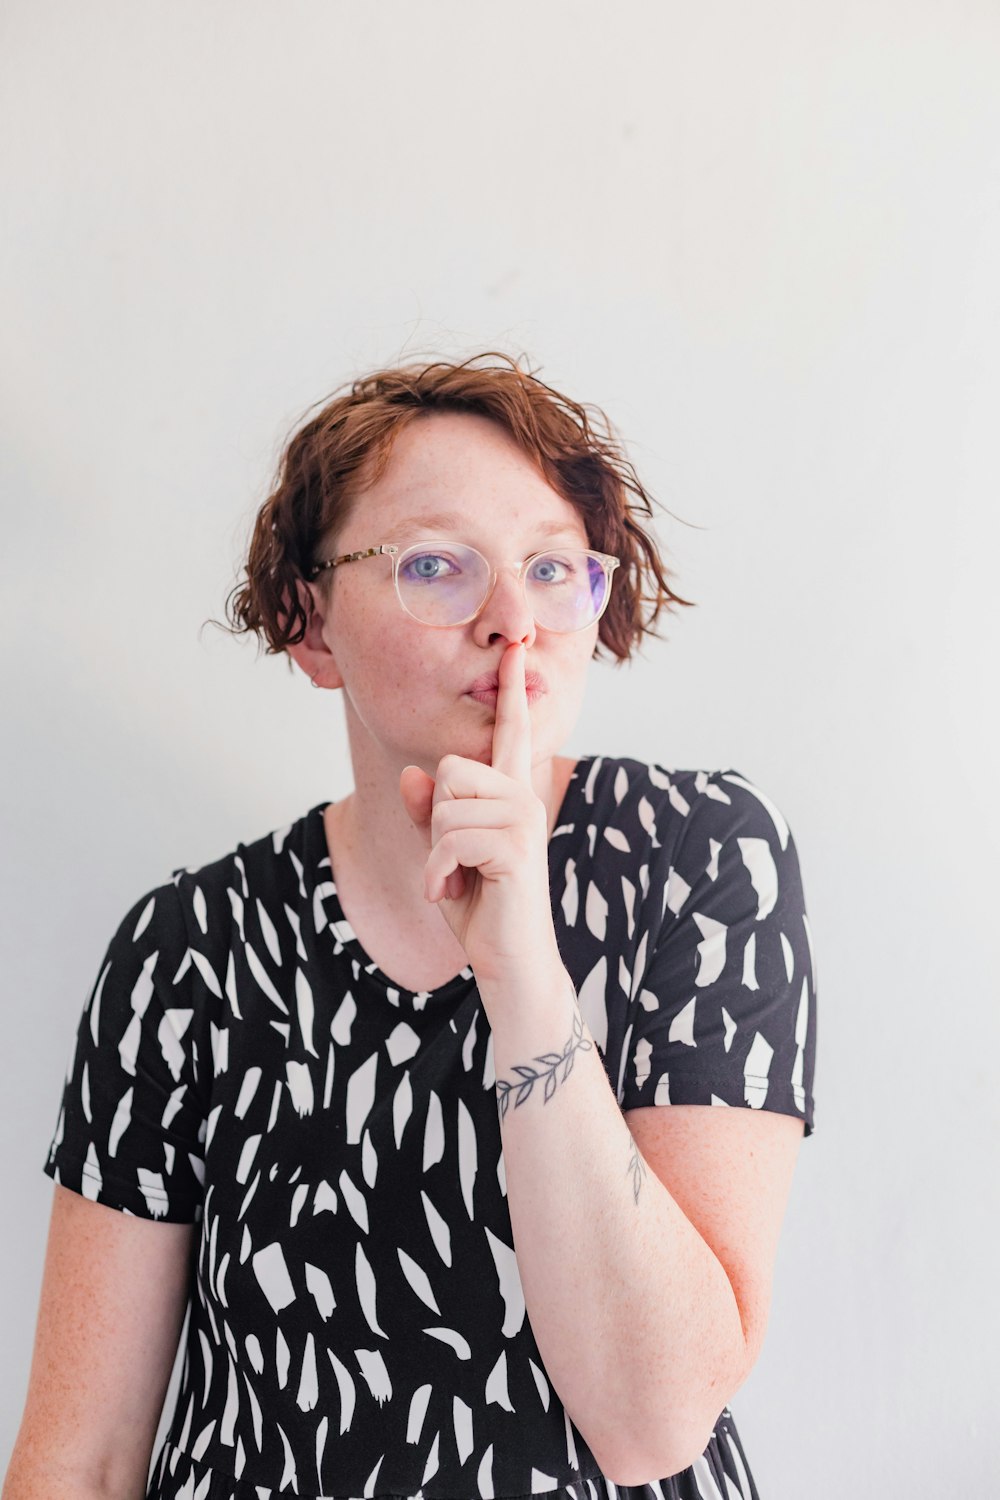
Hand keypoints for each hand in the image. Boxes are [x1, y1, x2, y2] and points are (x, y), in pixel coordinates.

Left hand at [397, 642, 561, 991]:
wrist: (508, 962)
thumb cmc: (481, 908)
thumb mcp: (442, 854)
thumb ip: (428, 813)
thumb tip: (413, 774)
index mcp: (509, 793)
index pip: (511, 730)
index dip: (511, 687)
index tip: (517, 643)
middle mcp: (522, 797)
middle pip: (451, 767)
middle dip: (435, 817)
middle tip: (453, 861)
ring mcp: (523, 820)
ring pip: (446, 802)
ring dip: (436, 851)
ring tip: (456, 879)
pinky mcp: (516, 848)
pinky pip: (450, 836)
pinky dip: (436, 871)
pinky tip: (449, 892)